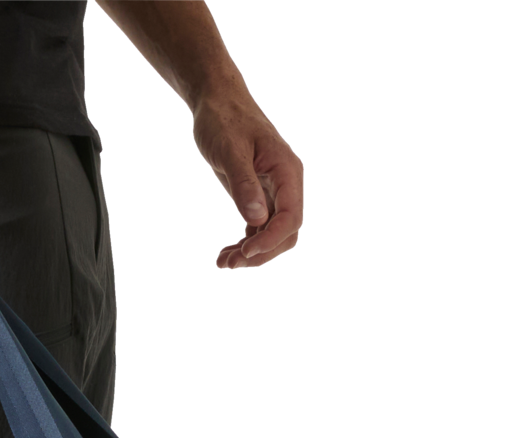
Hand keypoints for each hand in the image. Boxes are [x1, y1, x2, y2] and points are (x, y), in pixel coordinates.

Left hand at [192, 92, 303, 267]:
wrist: (218, 102)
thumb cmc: (224, 120)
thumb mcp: (230, 151)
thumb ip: (244, 185)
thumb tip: (257, 220)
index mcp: (287, 171)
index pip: (291, 217)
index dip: (271, 240)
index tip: (245, 253)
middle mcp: (286, 184)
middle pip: (286, 232)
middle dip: (261, 253)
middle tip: (229, 264)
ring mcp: (274, 191)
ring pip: (273, 234)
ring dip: (251, 254)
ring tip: (222, 262)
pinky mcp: (259, 196)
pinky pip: (260, 229)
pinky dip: (245, 244)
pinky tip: (224, 254)